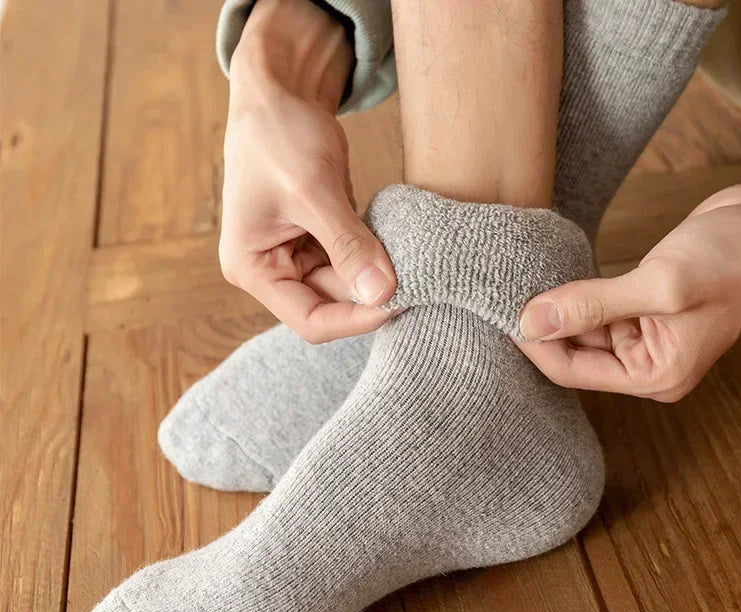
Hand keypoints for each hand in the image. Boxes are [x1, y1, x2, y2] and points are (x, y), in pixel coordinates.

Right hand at [220, 0, 396, 342]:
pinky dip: (372, 257)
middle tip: (417, 279)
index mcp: (251, 268)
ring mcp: (292, 257)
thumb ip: (347, 245)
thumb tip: (382, 294)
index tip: (400, 301)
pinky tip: (395, 245)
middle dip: (370, 294)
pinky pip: (349, 263)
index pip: (310, 320)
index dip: (356, 318)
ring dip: (374, 275)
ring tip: (409, 260)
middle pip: (330, 306)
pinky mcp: (315, 242)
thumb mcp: (313, 190)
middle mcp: (269, 271)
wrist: (277, 90)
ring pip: (344, 287)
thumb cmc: (278, 133)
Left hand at [517, 154, 740, 400]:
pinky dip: (575, 295)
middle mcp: (647, 363)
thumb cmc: (734, 258)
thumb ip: (591, 305)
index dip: (537, 346)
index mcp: (656, 375)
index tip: (508, 316)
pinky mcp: (641, 308)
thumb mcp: (660, 285)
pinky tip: (554, 278)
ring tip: (527, 283)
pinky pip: (595, 309)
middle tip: (510, 296)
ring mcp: (644, 336)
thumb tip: (532, 322)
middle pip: (574, 353)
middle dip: (544, 328)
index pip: (574, 372)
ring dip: (557, 309)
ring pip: (581, 329)